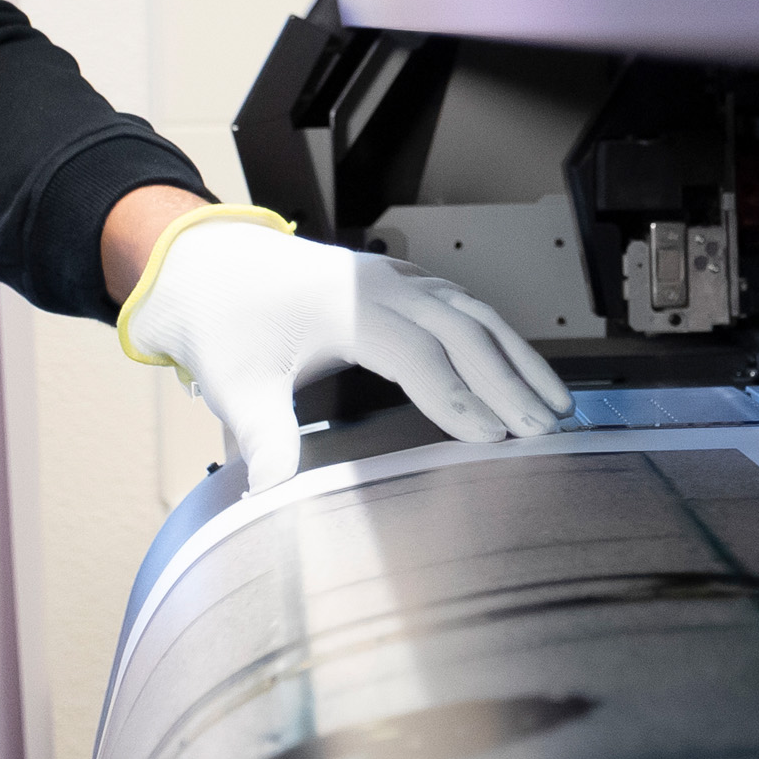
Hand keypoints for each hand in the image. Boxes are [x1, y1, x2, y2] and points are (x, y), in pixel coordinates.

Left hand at [132, 216, 572, 492]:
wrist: (203, 263)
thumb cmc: (221, 322)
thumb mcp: (236, 384)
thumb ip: (265, 439)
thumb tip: (272, 496)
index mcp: (349, 306)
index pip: (421, 355)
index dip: (459, 397)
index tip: (495, 438)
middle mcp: (383, 285)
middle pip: (464, 330)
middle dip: (509, 380)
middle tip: (546, 430)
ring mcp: (396, 279)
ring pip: (473, 314)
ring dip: (516, 357)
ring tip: (555, 404)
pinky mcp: (399, 284)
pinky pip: (463, 307)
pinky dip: (497, 339)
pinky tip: (518, 369)